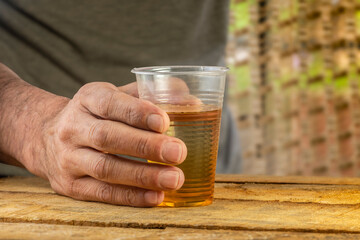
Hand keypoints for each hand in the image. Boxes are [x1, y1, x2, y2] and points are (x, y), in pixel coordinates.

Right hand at [32, 82, 186, 206]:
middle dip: (145, 146)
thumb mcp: (116, 96)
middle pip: (108, 137)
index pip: (111, 104)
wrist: (48, 136)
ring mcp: (68, 158)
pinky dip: (131, 196)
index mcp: (88, 99)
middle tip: (178, 152)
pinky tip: (156, 196)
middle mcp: (73, 127)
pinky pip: (102, 193)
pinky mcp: (70, 185)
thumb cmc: (97, 115)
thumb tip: (191, 102)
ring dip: (142, 176)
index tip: (165, 121)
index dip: (137, 113)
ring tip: (174, 179)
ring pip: (105, 168)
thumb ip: (151, 95)